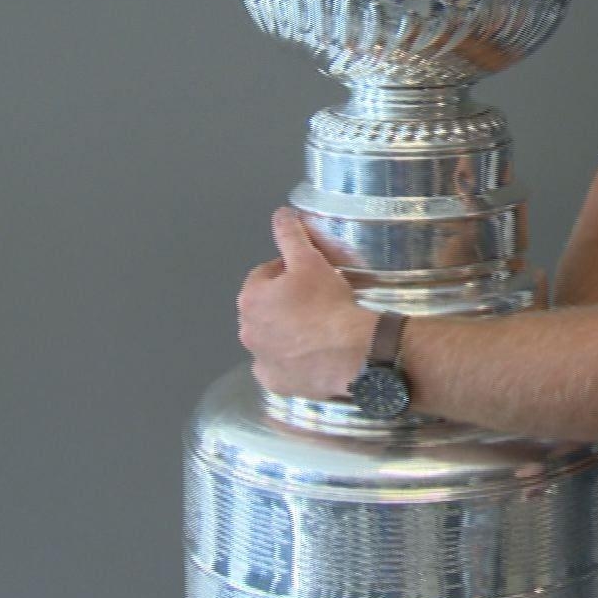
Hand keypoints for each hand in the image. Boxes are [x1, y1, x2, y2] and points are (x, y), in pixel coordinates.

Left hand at [237, 207, 374, 399]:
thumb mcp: (311, 261)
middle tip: (317, 302)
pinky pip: (280, 367)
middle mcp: (247, 331)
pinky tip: (313, 354)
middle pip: (265, 308)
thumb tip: (281, 214)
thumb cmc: (328, 305)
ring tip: (318, 328)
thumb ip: (291, 236)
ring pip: (271, 338)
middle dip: (285, 303)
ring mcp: (260, 360)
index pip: (264, 275)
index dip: (287, 272)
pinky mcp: (276, 382)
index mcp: (250, 299)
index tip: (309, 276)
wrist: (351, 352)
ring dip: (287, 331)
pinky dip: (292, 361)